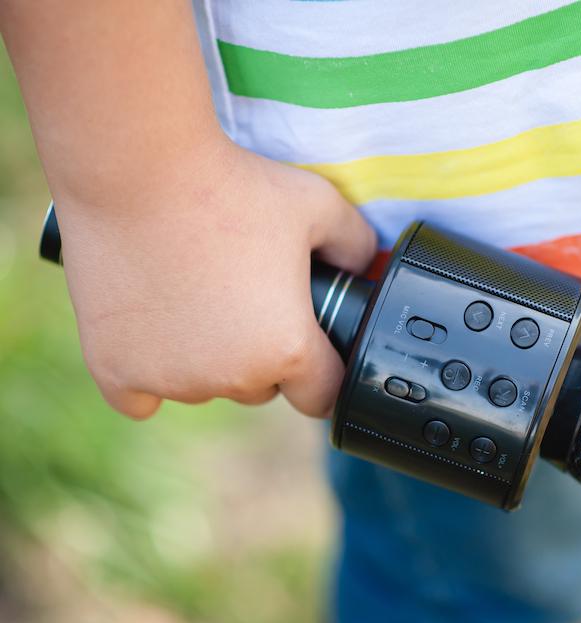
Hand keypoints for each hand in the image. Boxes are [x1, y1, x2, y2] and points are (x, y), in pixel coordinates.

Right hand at [55, 139, 375, 418]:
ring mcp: (172, 380)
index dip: (320, 373)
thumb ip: (355, 243)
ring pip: (203, 388)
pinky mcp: (115, 370)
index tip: (308, 350)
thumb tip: (367, 265)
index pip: (321, 396)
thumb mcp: (317, 205)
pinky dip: (146, 377)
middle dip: (260, 358)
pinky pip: (140, 399)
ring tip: (191, 297)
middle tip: (243, 302)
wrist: (136, 167)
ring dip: (204, 362)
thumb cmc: (231, 186)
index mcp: (287, 350)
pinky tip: (149, 338)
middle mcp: (233, 378)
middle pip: (260, 389)